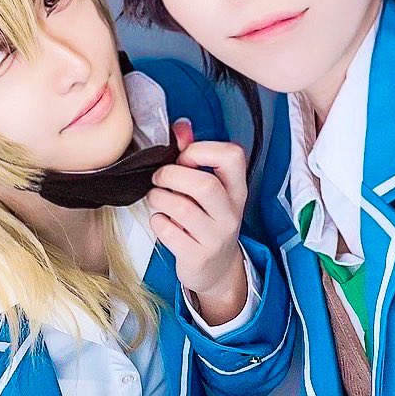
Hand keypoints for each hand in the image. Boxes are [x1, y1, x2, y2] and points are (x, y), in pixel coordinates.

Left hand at [147, 118, 248, 325]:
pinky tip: (162, 221)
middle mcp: (231, 212)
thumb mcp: (208, 189)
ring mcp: (216, 236)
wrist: (216, 269)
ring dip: (159, 197)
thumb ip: (193, 156)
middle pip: (203, 183)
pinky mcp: (198, 256)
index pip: (233, 155)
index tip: (185, 158)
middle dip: (171, 175)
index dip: (202, 149)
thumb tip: (180, 125)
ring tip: (157, 198)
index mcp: (237, 188)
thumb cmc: (207, 220)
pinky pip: (168, 230)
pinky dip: (157, 221)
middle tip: (160, 178)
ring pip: (181, 207)